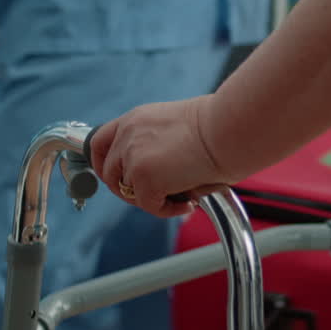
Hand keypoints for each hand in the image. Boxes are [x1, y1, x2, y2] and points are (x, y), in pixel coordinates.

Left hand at [88, 96, 233, 218]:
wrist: (230, 128)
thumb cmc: (219, 125)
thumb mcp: (176, 126)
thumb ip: (157, 142)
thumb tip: (160, 170)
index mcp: (135, 119)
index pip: (100, 142)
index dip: (104, 164)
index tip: (115, 178)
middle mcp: (127, 135)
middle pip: (109, 172)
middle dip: (128, 190)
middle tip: (154, 196)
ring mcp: (132, 156)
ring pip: (129, 192)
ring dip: (151, 199)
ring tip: (179, 196)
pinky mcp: (144, 177)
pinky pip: (149, 205)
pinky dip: (168, 210)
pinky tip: (188, 202)